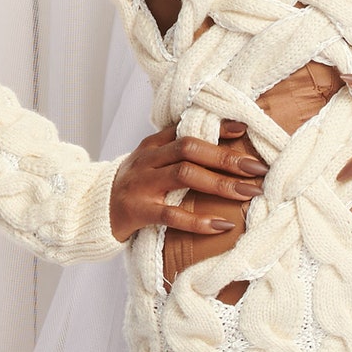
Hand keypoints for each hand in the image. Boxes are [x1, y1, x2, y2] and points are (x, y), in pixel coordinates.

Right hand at [110, 118, 265, 244]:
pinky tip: (221, 225)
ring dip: (220, 183)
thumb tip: (224, 145)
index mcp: (153, 144)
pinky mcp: (138, 211)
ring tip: (249, 192)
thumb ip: (176, 152)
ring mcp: (142, 184)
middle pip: (189, 149)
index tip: (246, 127)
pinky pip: (171, 215)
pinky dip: (198, 221)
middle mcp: (147, 160)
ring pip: (184, 175)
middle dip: (226, 157)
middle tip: (258, 167)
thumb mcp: (151, 162)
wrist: (93, 211)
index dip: (216, 127)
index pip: (187, 128)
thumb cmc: (134, 186)